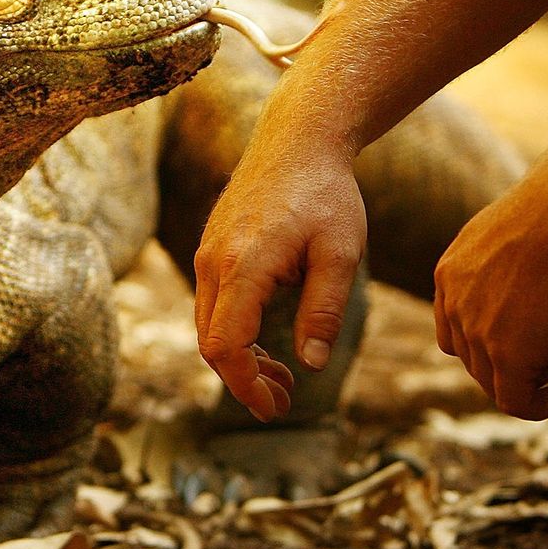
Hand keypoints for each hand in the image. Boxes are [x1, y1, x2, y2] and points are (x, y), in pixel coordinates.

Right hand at [194, 143, 366, 421]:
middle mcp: (213, 264)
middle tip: (283, 402)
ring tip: (283, 375)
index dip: (245, 385)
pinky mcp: (211, 250)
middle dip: (242, 381)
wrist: (296, 140)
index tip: (273, 407)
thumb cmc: (325, 193)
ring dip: (239, 359)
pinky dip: (235, 333)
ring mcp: (207, 256)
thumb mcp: (340, 253)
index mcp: (243, 267)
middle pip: (210, 344)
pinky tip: (269, 341)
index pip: (225, 346)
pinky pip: (213, 305)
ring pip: (208, 326)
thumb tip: (311, 365)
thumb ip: (324, 310)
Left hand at [434, 182, 547, 420]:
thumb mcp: (510, 237)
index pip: (452, 328)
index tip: (517, 343)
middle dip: (505, 364)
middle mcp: (453, 304)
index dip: (482, 344)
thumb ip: (502, 267)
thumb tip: (524, 285)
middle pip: (471, 358)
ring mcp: (476, 331)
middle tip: (547, 355)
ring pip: (492, 380)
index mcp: (449, 275)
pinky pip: (514, 401)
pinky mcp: (507, 354)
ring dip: (524, 380)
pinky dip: (536, 407)